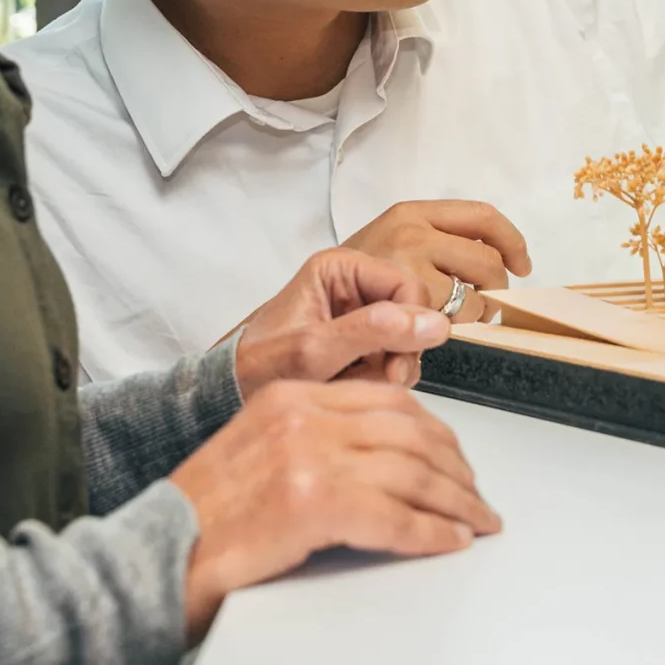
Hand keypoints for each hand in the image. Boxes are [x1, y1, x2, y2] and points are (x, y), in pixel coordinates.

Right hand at [170, 380, 500, 640]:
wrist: (149, 559)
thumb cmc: (197, 520)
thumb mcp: (256, 452)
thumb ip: (313, 441)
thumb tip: (379, 461)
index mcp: (290, 396)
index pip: (390, 402)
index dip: (436, 433)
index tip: (456, 459)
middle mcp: (302, 416)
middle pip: (410, 433)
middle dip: (455, 468)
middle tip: (476, 496)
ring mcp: (307, 457)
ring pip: (412, 472)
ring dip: (456, 503)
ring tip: (476, 522)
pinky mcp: (311, 504)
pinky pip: (396, 517)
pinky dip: (432, 533)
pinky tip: (450, 542)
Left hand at [232, 247, 453, 399]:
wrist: (229, 397)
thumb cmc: (257, 369)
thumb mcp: (315, 351)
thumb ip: (373, 332)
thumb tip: (435, 324)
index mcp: (340, 267)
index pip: (409, 285)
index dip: (413, 324)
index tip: (397, 364)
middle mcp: (353, 284)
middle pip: (413, 313)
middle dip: (400, 352)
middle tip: (379, 379)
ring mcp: (359, 313)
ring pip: (408, 338)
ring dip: (390, 369)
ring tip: (354, 383)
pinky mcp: (361, 339)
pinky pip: (394, 356)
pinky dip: (381, 377)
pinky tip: (354, 385)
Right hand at [343, 200, 530, 322]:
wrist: (307, 310)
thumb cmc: (349, 284)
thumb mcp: (388, 244)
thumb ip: (436, 243)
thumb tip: (497, 258)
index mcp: (411, 212)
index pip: (482, 216)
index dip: (512, 241)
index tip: (521, 264)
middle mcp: (412, 232)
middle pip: (488, 260)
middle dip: (497, 288)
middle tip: (487, 306)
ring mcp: (410, 266)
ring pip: (476, 296)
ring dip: (477, 315)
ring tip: (454, 323)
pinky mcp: (409, 300)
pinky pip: (457, 320)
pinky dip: (456, 331)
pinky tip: (433, 333)